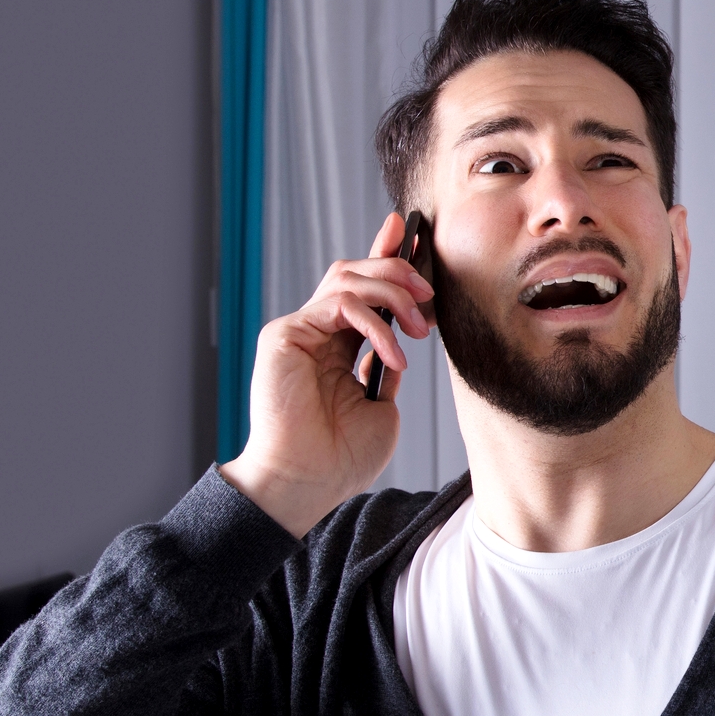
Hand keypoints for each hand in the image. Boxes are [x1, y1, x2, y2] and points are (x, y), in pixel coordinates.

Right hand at [220, 211, 434, 536]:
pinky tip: (392, 355)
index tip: (410, 232)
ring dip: (393, 293)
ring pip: (348, 277)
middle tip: (429, 297)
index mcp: (337, 347)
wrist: (307, 483)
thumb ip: (387, 370)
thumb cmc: (340, 458)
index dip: (383, 255)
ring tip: (418, 329)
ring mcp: (299, 331)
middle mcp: (316, 333)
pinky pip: (339, 304)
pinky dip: (375, 323)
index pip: (361, 290)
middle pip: (355, 272)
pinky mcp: (285, 334)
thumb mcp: (382, 409)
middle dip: (399, 271)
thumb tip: (403, 342)